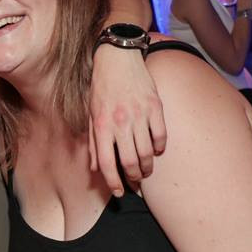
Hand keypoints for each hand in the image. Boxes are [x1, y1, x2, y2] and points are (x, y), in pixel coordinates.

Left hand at [89, 41, 166, 195]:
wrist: (118, 58)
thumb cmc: (101, 88)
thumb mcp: (90, 114)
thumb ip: (94, 142)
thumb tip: (95, 168)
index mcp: (101, 125)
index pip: (107, 163)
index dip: (113, 182)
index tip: (119, 192)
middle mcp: (120, 122)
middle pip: (130, 162)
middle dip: (134, 178)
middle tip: (135, 183)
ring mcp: (139, 115)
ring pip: (147, 153)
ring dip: (148, 167)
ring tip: (146, 171)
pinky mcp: (155, 107)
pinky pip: (161, 136)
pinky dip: (159, 148)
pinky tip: (156, 151)